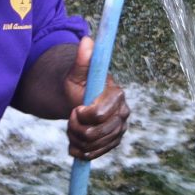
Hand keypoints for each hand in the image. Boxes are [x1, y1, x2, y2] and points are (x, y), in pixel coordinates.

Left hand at [63, 35, 129, 160]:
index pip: (100, 114)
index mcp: (117, 95)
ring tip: (71, 128)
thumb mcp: (77, 72)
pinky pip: (95, 154)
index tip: (75, 109)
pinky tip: (75, 143)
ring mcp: (119, 129)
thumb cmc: (79, 84)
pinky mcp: (113, 142)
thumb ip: (83, 59)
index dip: (82, 115)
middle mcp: (123, 113)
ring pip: (92, 145)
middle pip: (94, 133)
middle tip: (70, 117)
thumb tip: (87, 40)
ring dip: (76, 139)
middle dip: (76, 128)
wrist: (80, 99)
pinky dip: (80, 151)